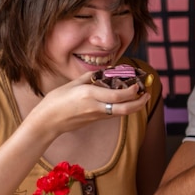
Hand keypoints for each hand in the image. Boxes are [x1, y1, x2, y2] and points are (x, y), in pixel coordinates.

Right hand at [27, 71, 150, 134]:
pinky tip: (126, 102)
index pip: (117, 95)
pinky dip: (123, 108)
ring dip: (134, 106)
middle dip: (140, 102)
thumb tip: (104, 72)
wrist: (47, 122)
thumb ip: (90, 77)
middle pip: (125, 108)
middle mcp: (95, 107)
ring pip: (121, 113)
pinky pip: (113, 115)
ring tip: (141, 97)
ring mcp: (96, 116)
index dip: (132, 92)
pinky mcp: (95, 121)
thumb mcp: (72, 84)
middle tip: (147, 94)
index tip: (139, 85)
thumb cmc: (56, 101)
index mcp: (89, 95)